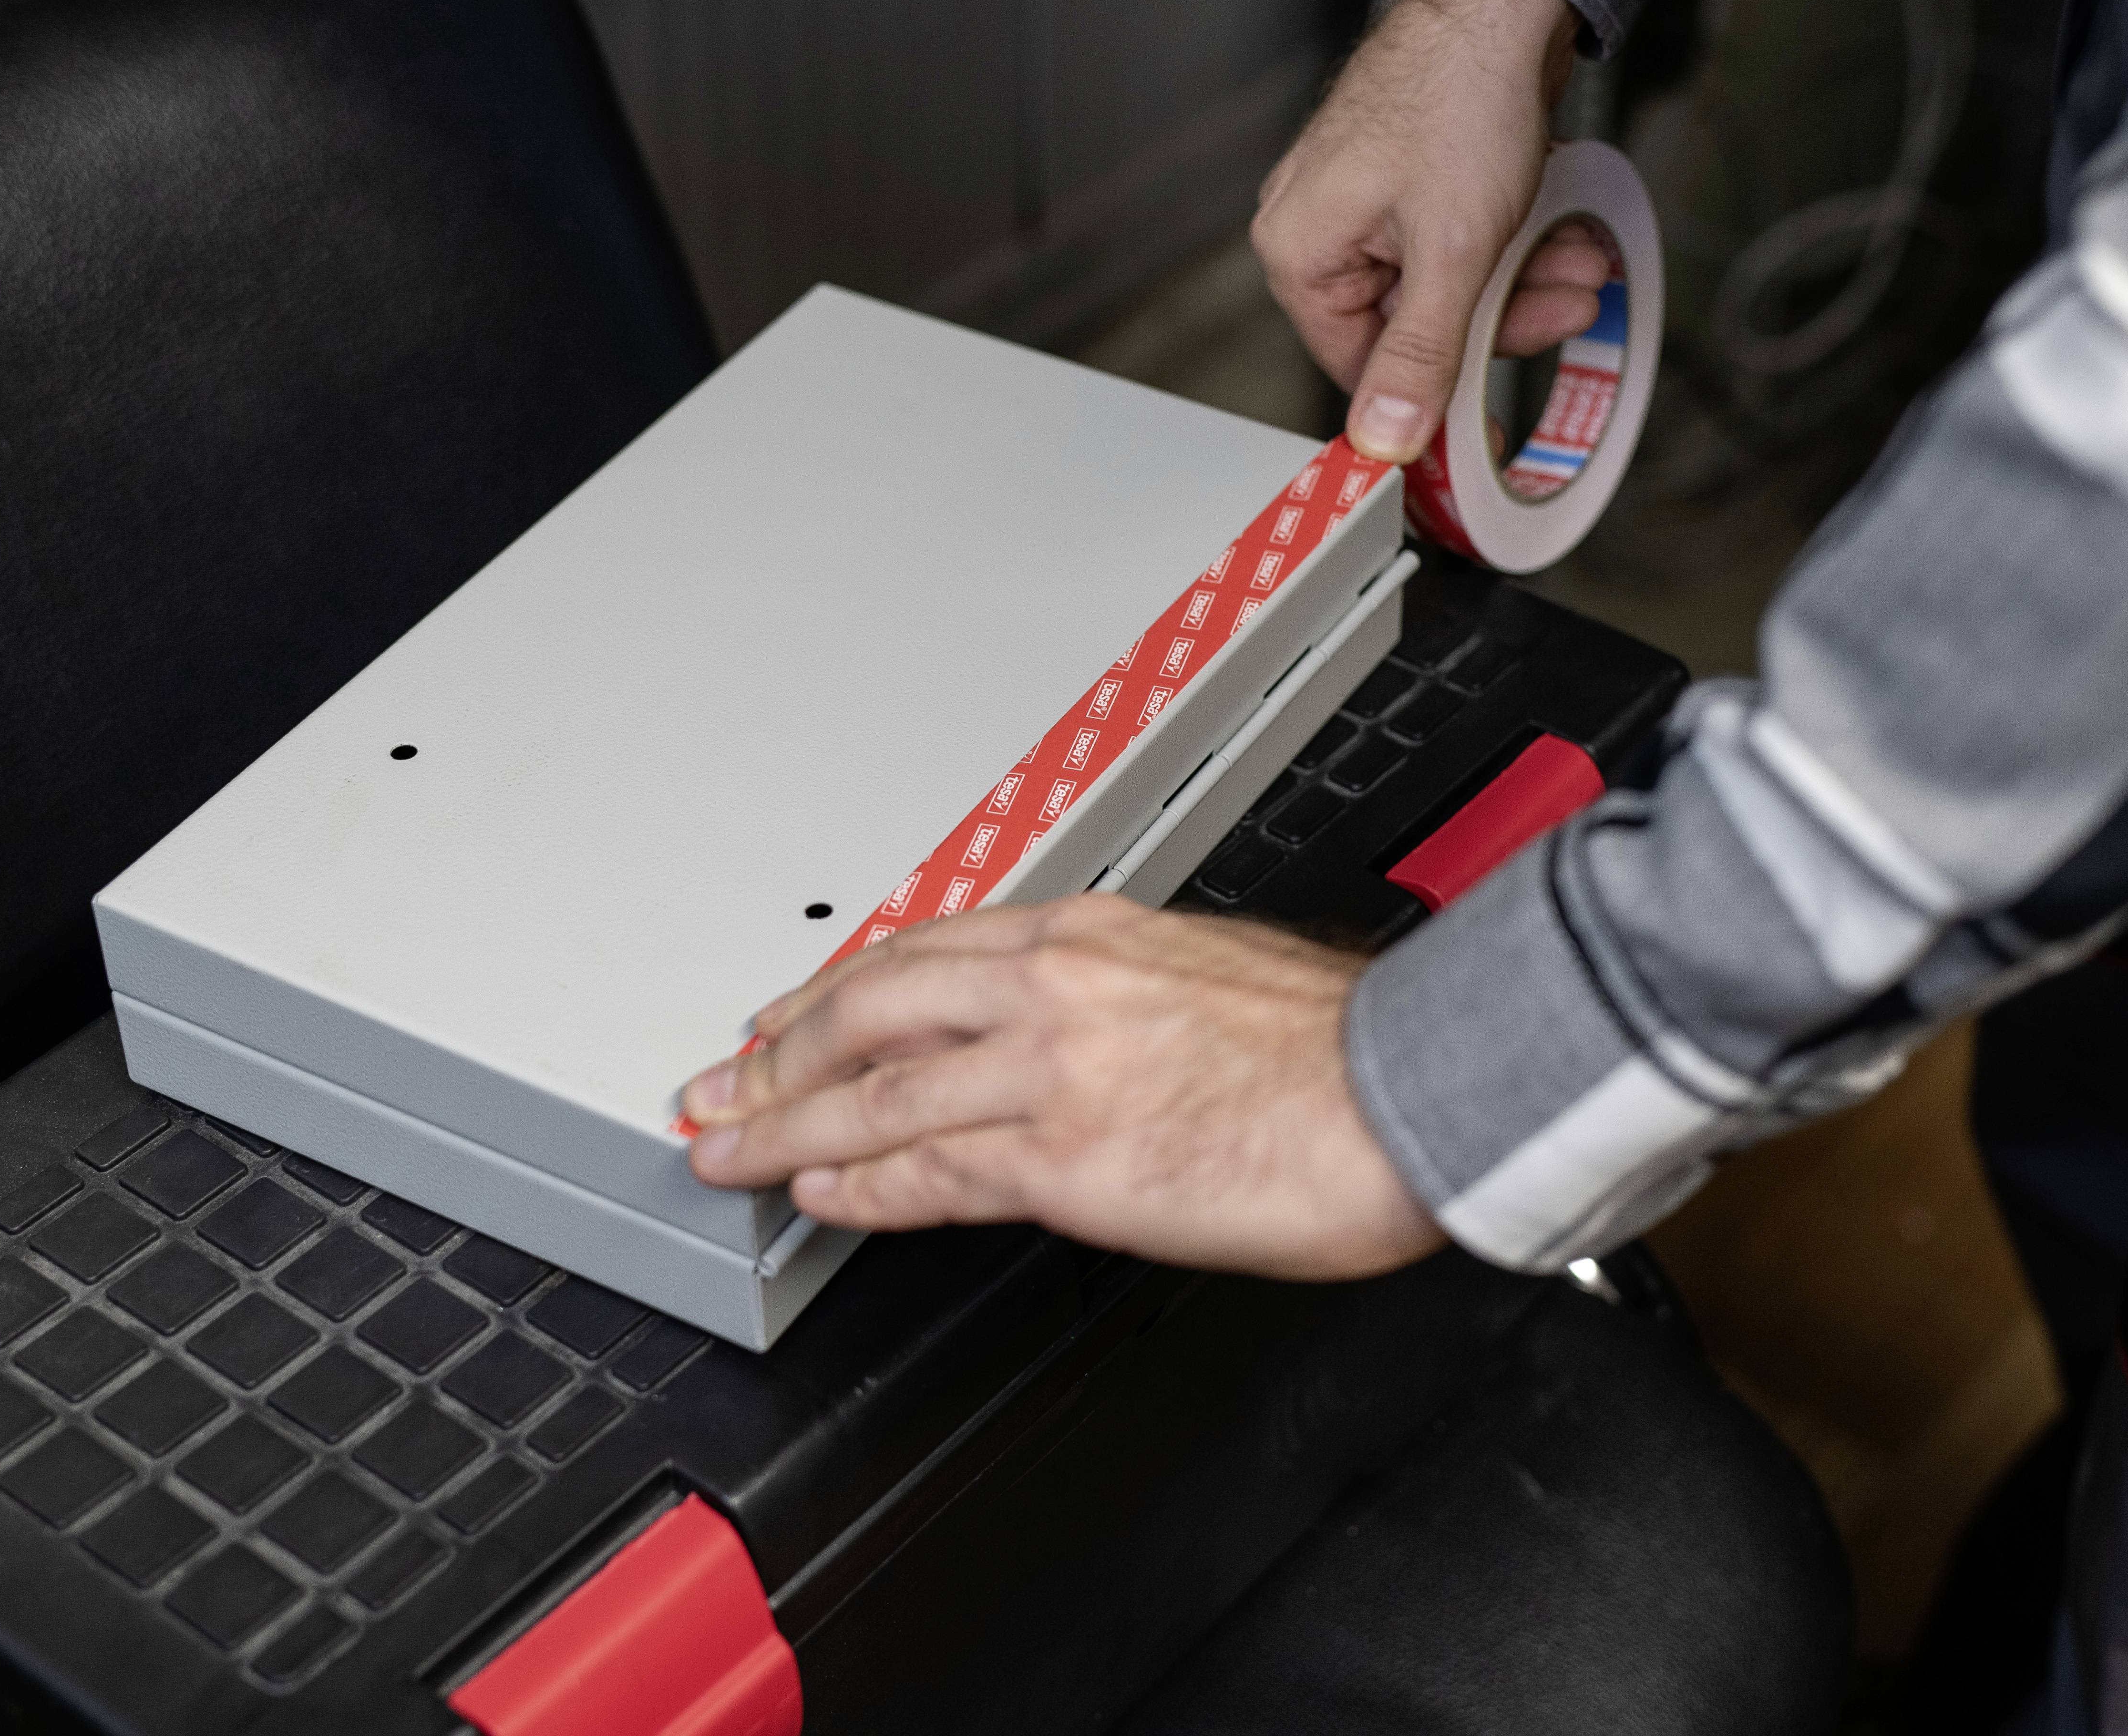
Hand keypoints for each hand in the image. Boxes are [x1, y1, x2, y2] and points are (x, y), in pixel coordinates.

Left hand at [679, 896, 1442, 1281]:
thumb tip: (1081, 1033)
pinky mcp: (1071, 1159)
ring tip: (728, 1151)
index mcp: (1096, 934)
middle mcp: (1060, 987)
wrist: (1411, 1091)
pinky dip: (863, 1183)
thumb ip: (1128, 997)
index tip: (786, 1020)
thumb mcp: (1213, 977)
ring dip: (786, 1125)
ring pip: (880, 1093)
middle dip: (778, 1055)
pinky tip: (820, 1193)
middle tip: (716, 1087)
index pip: (925, 956)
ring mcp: (1057, 1071)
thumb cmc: (1342, 1046)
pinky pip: (934, 1171)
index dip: (837, 993)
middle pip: (874, 1010)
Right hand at [1253, 0, 1597, 464]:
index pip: (1357, 365)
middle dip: (1503, 316)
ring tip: (1578, 259)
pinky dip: (1513, 244)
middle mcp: (1320, 227)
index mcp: (1300, 250)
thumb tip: (1386, 436)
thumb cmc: (1461, 94)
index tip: (1487, 420)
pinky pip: (1461, 243)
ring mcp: (1367, 202)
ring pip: (1449, 284)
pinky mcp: (1413, 180)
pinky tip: (1560, 230)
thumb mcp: (1450, 251)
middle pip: (1412, 326)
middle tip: (1566, 301)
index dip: (1433, 396)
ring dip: (1523, 280)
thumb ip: (1419, 353)